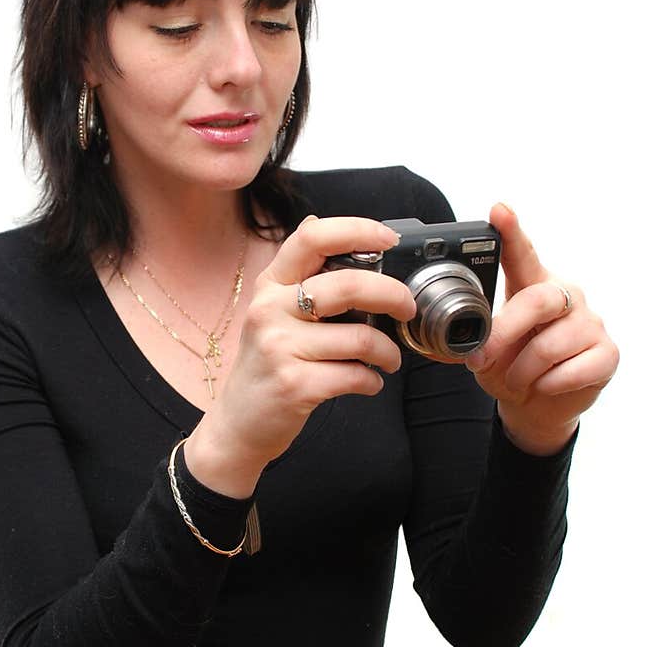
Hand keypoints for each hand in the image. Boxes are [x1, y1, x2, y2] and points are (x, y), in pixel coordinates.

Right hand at [184, 214, 416, 494]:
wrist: (238, 424)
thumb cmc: (266, 364)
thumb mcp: (272, 312)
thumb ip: (298, 275)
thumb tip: (317, 223)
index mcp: (270, 285)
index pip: (312, 238)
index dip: (358, 230)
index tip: (389, 239)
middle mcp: (270, 310)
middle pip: (349, 285)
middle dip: (394, 295)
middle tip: (408, 308)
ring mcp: (280, 348)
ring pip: (361, 338)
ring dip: (388, 353)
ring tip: (388, 360)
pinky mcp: (295, 386)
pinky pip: (356, 375)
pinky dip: (373, 381)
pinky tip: (368, 382)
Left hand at [466, 203, 619, 454]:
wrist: (535, 406)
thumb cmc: (511, 367)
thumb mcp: (486, 352)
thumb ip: (481, 339)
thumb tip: (472, 344)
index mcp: (533, 286)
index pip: (522, 255)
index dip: (512, 232)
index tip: (499, 211)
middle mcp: (565, 297)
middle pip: (537, 300)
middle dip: (505, 332)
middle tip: (482, 358)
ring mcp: (590, 323)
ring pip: (550, 345)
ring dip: (522, 371)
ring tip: (516, 380)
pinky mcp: (606, 353)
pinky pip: (573, 370)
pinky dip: (549, 384)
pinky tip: (545, 384)